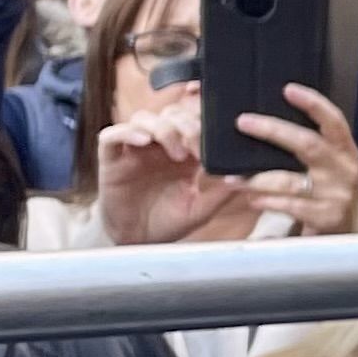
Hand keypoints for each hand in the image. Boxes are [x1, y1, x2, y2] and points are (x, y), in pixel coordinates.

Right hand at [93, 106, 235, 247]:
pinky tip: (143, 141)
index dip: (204, 122)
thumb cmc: (170, 222)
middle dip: (186, 124)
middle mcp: (158, 145)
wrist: (139, 242)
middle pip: (170, 114)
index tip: (217, 137)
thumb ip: (222, 192)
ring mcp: (134, 150)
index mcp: (183, 151)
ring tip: (175, 151)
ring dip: (162, 128)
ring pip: (143, 118)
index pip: (193, 121)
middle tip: (196, 145)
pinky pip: (111, 136)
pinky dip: (127, 133)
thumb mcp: (202, 209)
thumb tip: (246, 175)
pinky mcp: (111, 159)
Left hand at [231, 83, 357, 235]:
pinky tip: (252, 199)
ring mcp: (335, 194)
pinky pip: (289, 206)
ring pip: (290, 181)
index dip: (313, 103)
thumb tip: (269, 119)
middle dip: (273, 131)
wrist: (349, 226)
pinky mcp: (324, 217)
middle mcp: (343, 169)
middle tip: (243, 122)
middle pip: (308, 145)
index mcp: (345, 149)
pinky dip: (267, 202)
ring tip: (232, 178)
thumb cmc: (331, 185)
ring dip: (257, 179)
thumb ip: (312, 142)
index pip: (333, 120)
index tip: (288, 89)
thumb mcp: (331, 161)